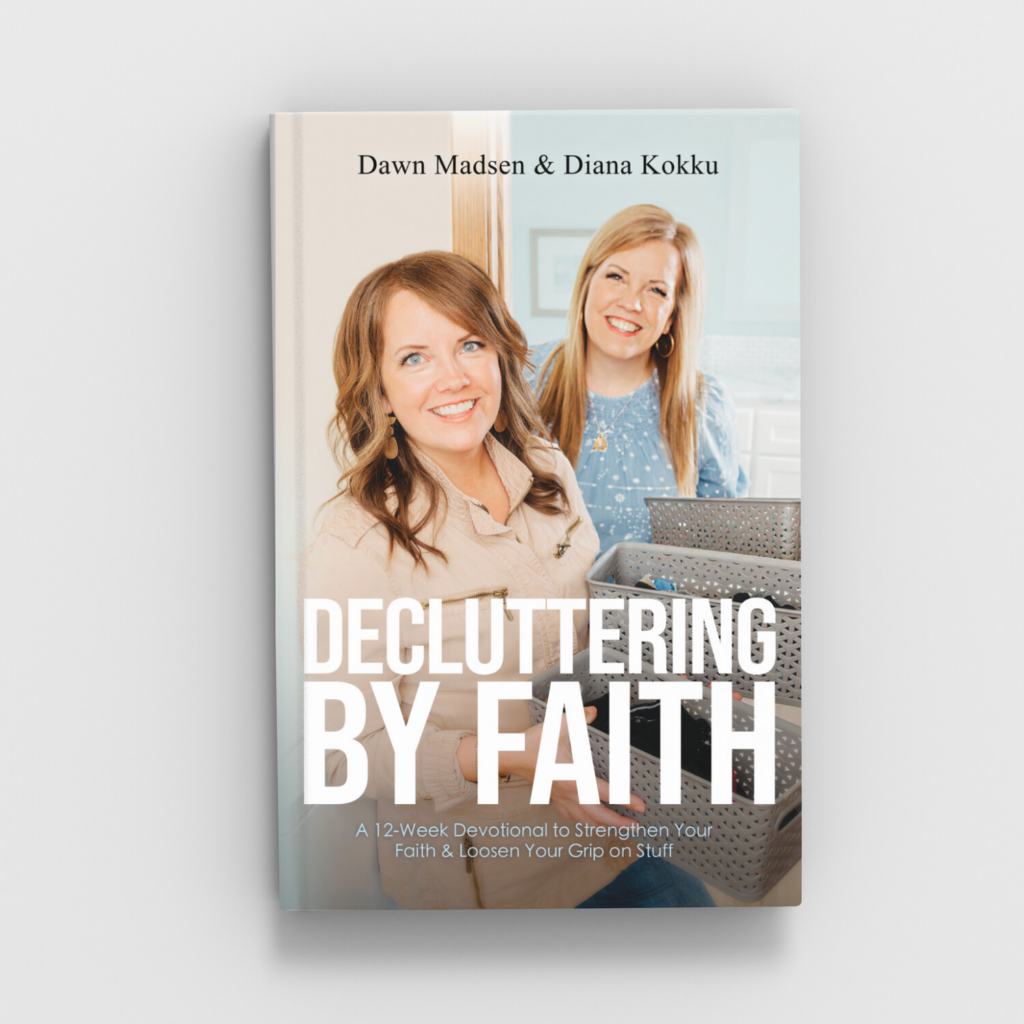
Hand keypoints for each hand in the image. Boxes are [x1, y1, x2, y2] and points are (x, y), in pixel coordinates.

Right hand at [505, 707, 646, 829]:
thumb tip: (593, 712)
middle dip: (618, 823)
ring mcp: (561, 797)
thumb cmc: (533, 744)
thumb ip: (579, 718)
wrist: (511, 756)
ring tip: (618, 826)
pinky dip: (585, 820)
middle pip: (598, 816)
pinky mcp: (555, 797)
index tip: (641, 806)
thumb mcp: (558, 726)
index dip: (626, 800)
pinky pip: (572, 815)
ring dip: (603, 825)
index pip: (606, 792)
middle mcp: (569, 792)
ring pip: (585, 819)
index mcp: (574, 777)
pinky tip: (588, 818)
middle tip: (635, 826)